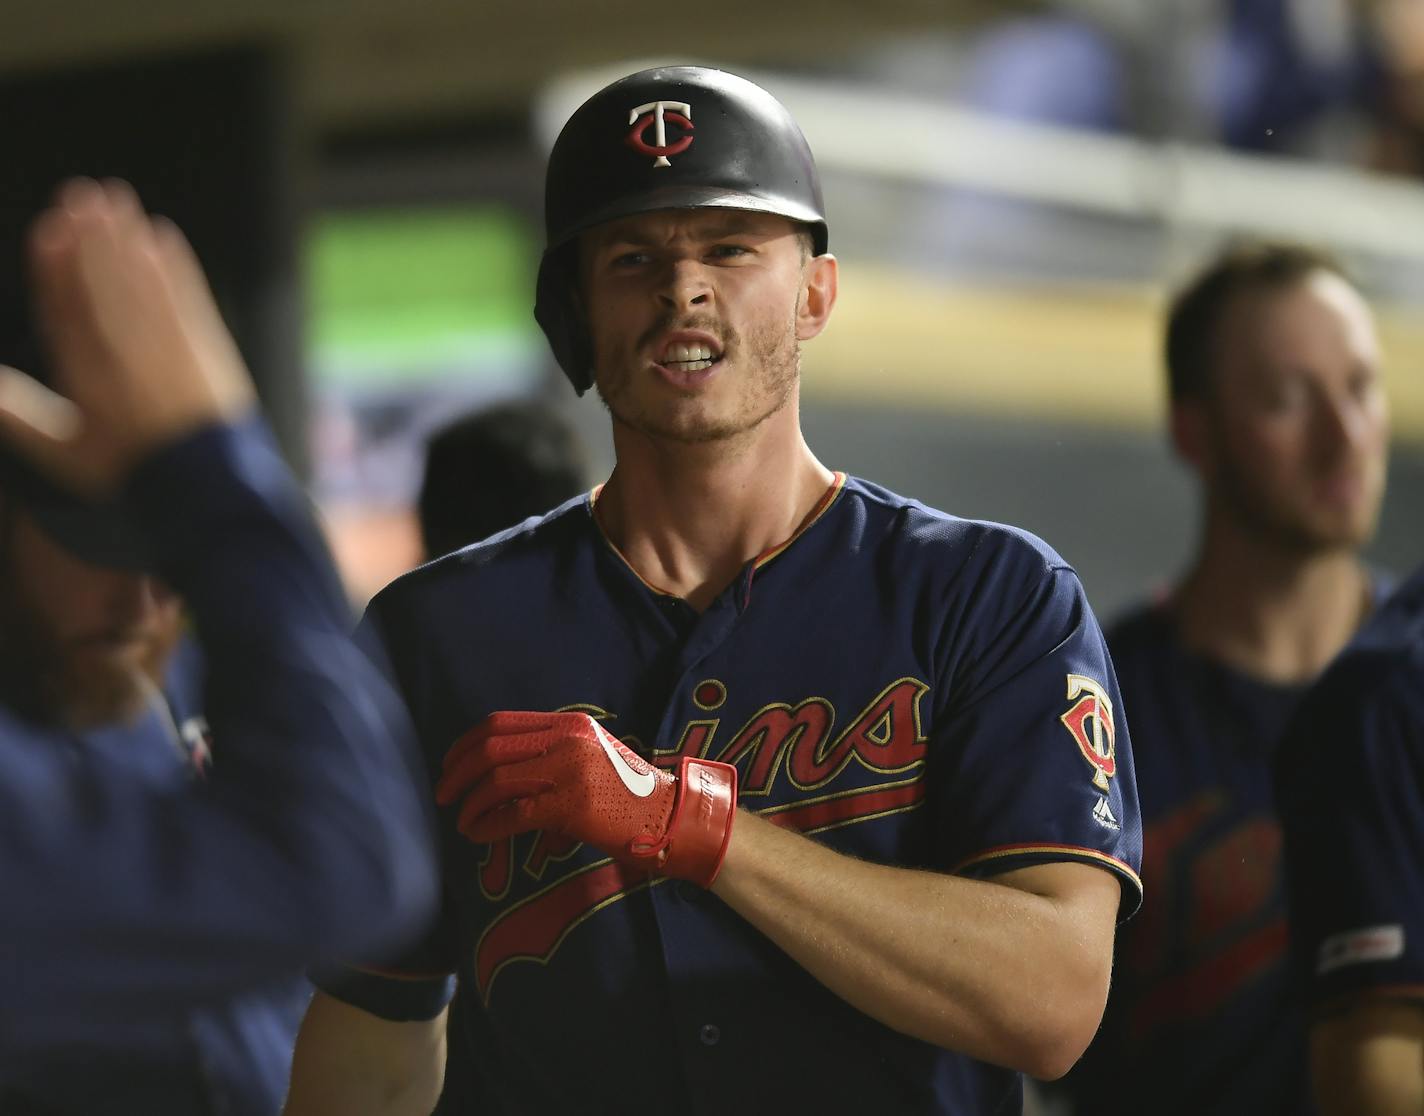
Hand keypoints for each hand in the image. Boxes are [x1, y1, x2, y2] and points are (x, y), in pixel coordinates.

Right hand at [0, 178, 255, 497]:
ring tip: (116, 200)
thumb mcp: (65, 453)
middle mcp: (126, 354)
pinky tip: (164, 236)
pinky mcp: (207, 348)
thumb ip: (18, 416)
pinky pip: (188, 296)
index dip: (55, 266)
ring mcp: (169, 348)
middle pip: (103, 283)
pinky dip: (176, 266)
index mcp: (86, 374)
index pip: (64, 308)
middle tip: (83, 194)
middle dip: (91, 237)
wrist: (208, 488)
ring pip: (144, 282)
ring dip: (129, 239)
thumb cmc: (133, 472)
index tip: (49, 231)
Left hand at [436, 711, 737, 887]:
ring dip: (470, 803)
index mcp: (569, 724)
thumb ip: (550, 757)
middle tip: (444, 794)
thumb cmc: (628, 793)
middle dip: (457, 772)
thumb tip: (499, 779)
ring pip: (497, 780)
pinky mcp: (572, 804)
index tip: (449, 764)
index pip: (500, 723)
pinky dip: (487, 825)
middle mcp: (567, 739)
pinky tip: (478, 835)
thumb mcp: (590, 758)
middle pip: (491, 747)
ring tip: (462, 819)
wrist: (669, 815)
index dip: (465, 744)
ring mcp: (570, 770)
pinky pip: (513, 814)